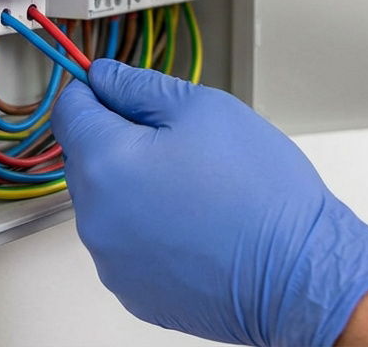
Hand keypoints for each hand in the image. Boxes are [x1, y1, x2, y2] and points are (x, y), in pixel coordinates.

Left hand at [52, 59, 367, 345]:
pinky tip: (192, 223)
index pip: (70, 110)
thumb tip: (106, 76)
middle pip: (85, 157)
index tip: (114, 88)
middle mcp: (96, 218)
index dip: (94, 90)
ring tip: (193, 187)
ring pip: (106, 203)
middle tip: (178, 141)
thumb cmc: (260, 193)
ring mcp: (111, 260)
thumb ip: (140, 86)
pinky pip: (126, 244)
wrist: (298, 271)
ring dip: (134, 187)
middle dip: (120, 140)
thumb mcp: (203, 108)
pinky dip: (148, 229)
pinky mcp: (132, 290)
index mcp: (107, 163)